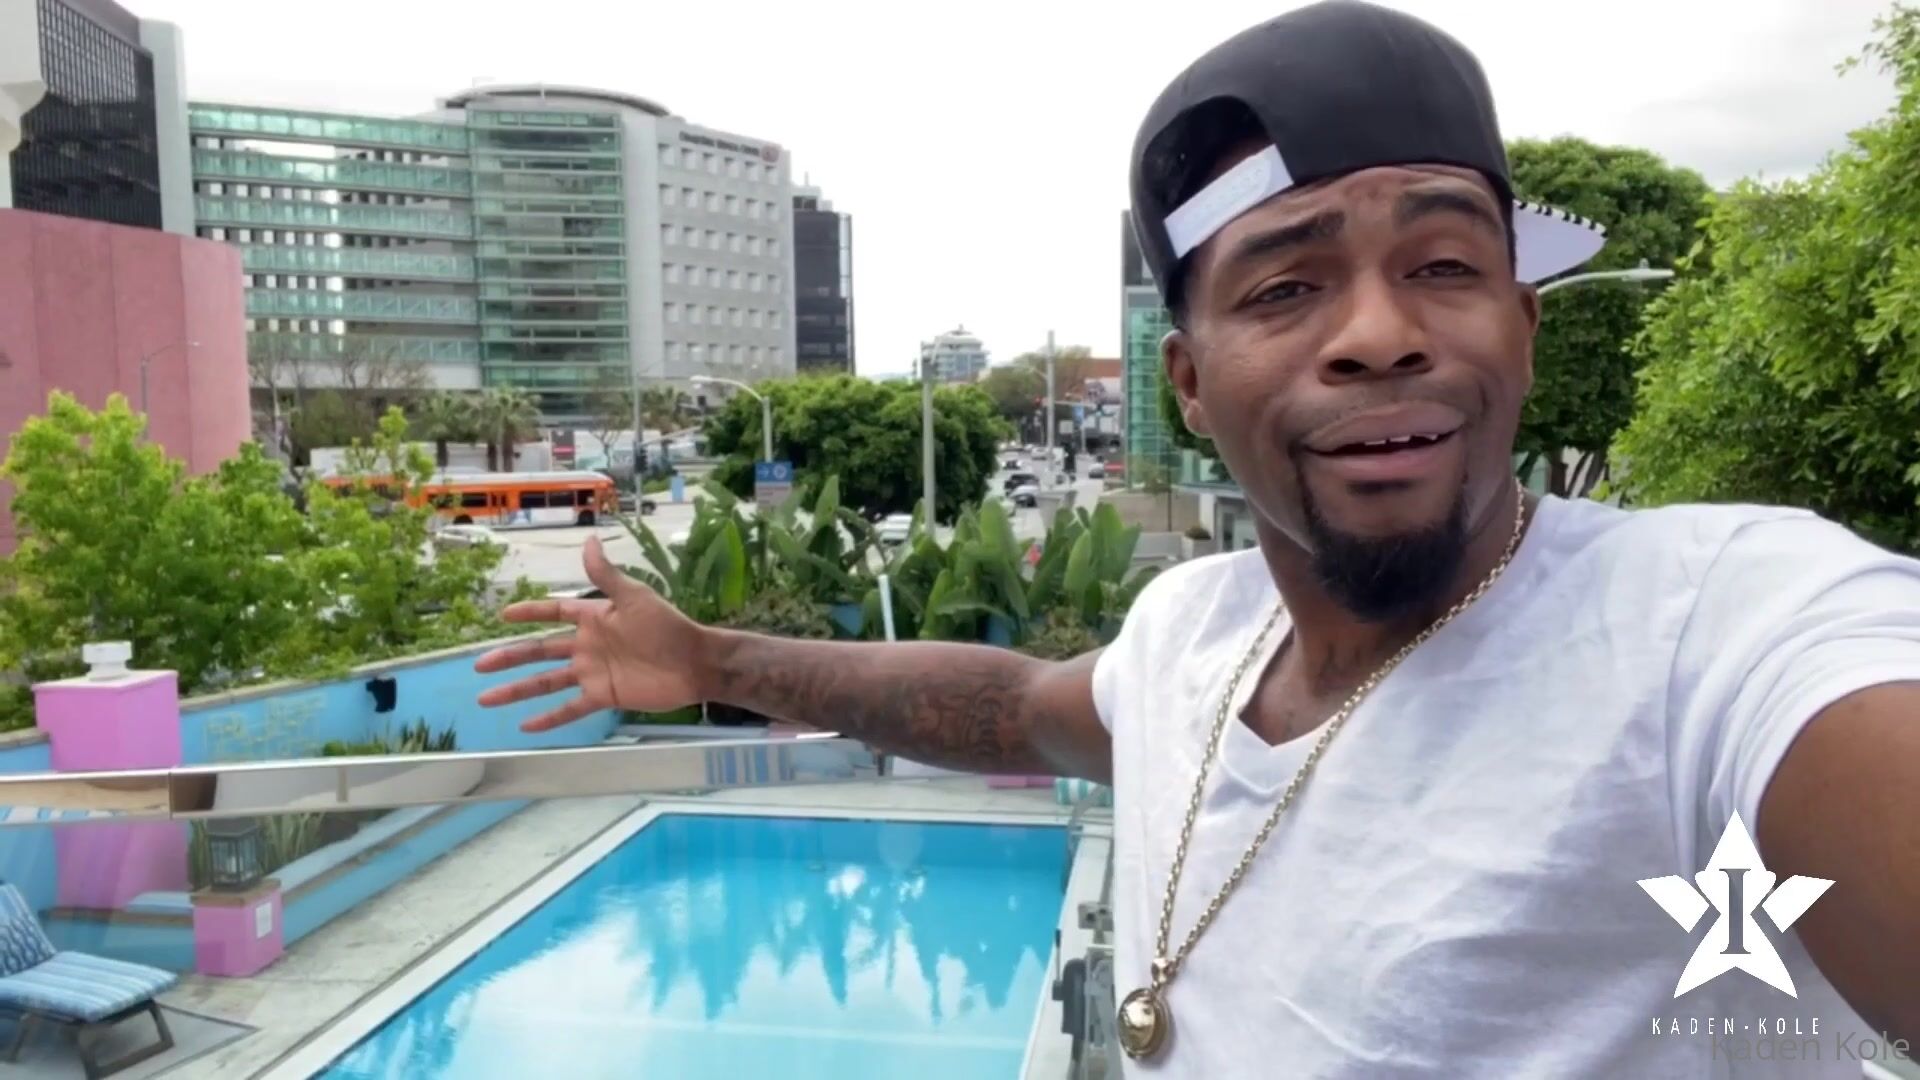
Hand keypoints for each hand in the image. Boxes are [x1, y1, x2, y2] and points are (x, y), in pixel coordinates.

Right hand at [474, 536, 708, 730]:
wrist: (694, 662)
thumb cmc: (666, 626)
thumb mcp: (634, 597)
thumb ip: (607, 575)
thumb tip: (589, 539)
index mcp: (594, 618)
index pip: (553, 613)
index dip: (530, 613)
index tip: (503, 616)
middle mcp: (587, 646)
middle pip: (539, 652)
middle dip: (509, 658)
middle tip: (479, 665)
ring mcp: (593, 673)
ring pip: (546, 682)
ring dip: (517, 690)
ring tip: (485, 698)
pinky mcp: (604, 696)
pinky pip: (570, 708)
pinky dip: (548, 718)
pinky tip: (524, 726)